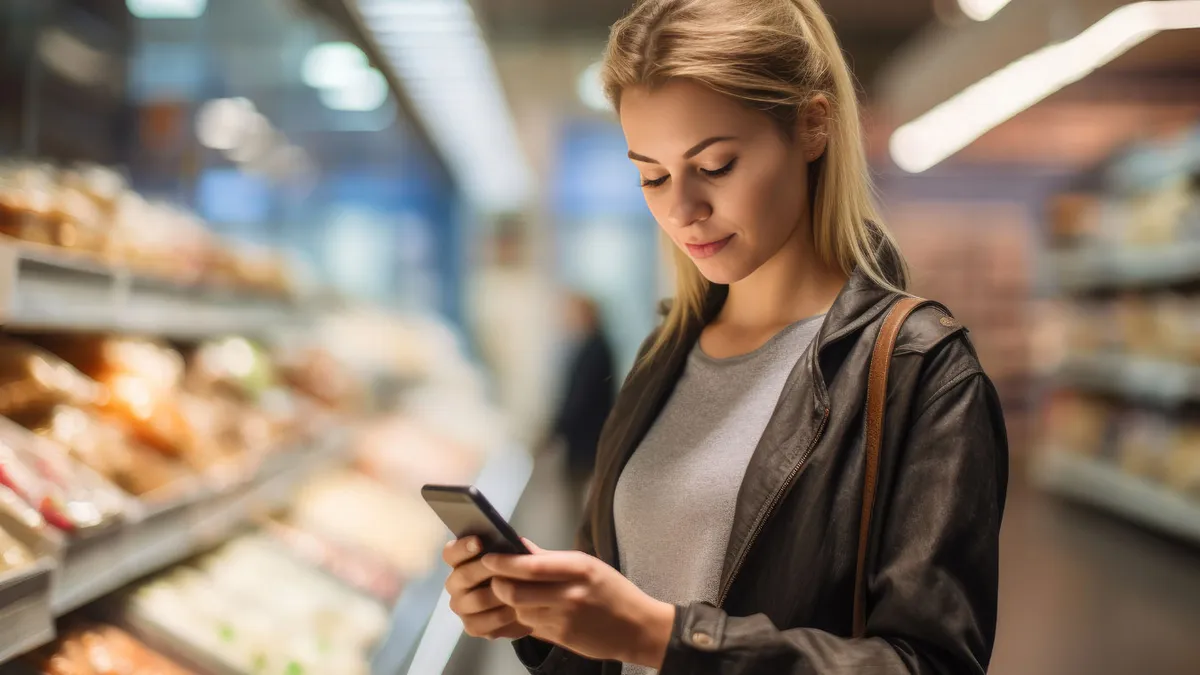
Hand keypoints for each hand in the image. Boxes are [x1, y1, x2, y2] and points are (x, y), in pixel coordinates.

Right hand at [443, 537, 532, 639]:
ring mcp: (461, 606)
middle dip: (487, 570)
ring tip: (520, 593)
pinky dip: (502, 618)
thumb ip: (515, 548)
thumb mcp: (521, 556)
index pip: (451, 553)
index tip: (479, 542)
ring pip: (476, 600)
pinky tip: (517, 613)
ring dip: (499, 595)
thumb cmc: (520, 573)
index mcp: (461, 561)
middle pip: (463, 576)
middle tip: (507, 569)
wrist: (531, 603)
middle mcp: (455, 583)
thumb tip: (515, 543)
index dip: (462, 547)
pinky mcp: (471, 626)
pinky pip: (483, 623)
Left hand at [482, 542, 674, 667]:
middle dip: (497, 584)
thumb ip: (551, 558)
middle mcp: (570, 594)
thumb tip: (520, 546)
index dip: (503, 563)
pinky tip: (526, 609)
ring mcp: (564, 619)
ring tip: (512, 593)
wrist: (638, 628)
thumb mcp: (588, 565)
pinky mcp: (561, 638)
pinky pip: (529, 626)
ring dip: (508, 603)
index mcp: (579, 569)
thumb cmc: (613, 592)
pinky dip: (522, 617)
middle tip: (494, 578)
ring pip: (518, 611)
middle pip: (515, 592)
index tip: (489, 558)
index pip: (530, 566)